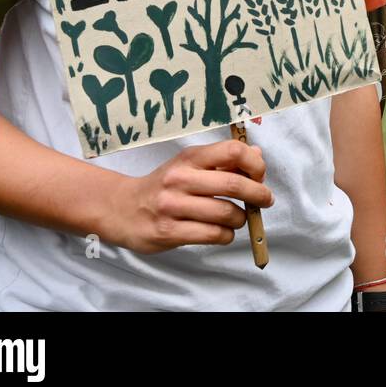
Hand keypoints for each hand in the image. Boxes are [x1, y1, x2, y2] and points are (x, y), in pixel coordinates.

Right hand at [105, 139, 271, 253]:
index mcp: (190, 158)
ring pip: (226, 214)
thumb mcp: (189, 165)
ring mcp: (173, 206)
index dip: (254, 164)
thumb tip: (257, 154)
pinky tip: (223, 232)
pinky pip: (213, 235)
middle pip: (233, 185)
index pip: (232, 151)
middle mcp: (180, 179)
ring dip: (241, 218)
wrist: (121, 208)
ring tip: (238, 218)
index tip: (259, 175)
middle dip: (258, 194)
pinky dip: (226, 235)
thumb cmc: (164, 186)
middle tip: (265, 200)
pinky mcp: (168, 232)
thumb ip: (222, 161)